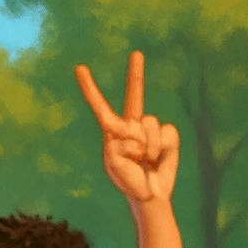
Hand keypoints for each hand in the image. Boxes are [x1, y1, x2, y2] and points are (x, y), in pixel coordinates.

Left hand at [76, 51, 178, 202]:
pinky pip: (166, 132)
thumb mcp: (114, 165)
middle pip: (135, 95)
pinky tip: (158, 158)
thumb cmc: (127, 181)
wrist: (149, 194)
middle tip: (136, 54)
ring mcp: (150, 129)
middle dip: (135, 74)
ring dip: (148, 145)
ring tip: (145, 160)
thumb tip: (134, 133)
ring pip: (150, 123)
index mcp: (112, 132)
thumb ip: (119, 146)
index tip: (80, 68)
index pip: (100, 107)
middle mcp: (131, 126)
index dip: (90, 89)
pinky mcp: (167, 134)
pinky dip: (162, 147)